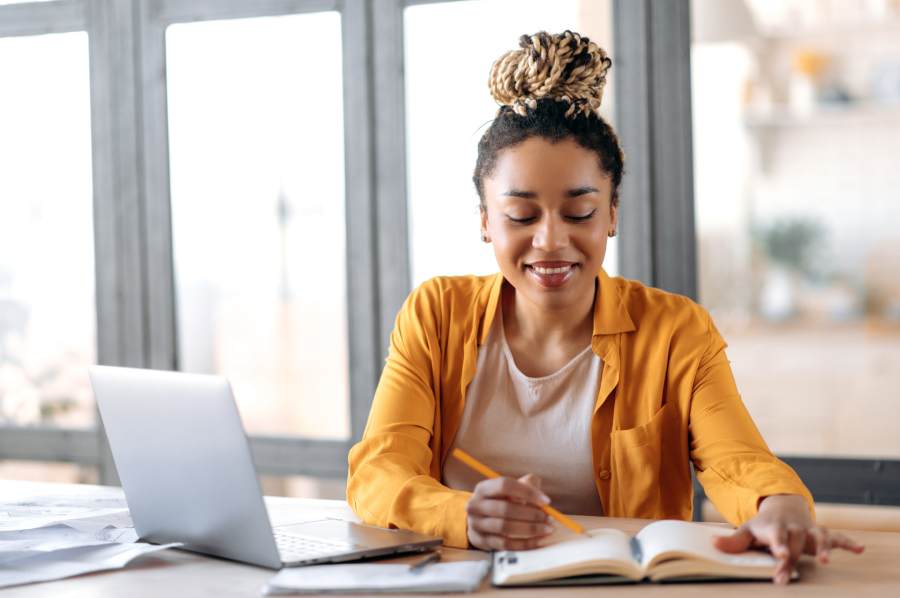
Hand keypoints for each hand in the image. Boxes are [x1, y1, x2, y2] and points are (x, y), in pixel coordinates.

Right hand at [466, 473, 553, 550]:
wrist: (480, 520)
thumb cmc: (501, 501)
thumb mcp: (511, 490)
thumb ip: (527, 486)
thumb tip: (542, 498)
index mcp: (483, 488)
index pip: (505, 485)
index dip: (527, 492)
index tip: (546, 501)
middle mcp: (475, 505)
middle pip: (505, 509)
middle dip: (531, 514)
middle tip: (548, 518)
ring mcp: (476, 524)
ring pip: (505, 528)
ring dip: (529, 529)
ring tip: (546, 529)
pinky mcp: (480, 541)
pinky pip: (505, 544)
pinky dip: (524, 543)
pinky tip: (538, 540)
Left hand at [714, 494, 864, 583]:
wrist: (781, 508)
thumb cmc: (763, 526)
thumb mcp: (747, 531)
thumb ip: (733, 541)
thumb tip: (712, 544)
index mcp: (775, 528)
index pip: (776, 537)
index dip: (778, 545)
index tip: (779, 554)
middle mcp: (794, 528)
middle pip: (795, 544)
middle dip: (791, 560)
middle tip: (784, 577)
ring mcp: (809, 530)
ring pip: (818, 537)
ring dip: (823, 547)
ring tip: (825, 560)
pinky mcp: (821, 533)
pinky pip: (837, 537)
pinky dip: (848, 542)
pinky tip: (860, 549)